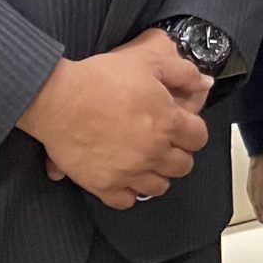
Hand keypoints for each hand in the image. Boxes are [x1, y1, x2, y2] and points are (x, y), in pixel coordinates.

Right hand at [20, 28, 211, 209]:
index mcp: (169, 123)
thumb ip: (183, 72)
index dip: (191, 130)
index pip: (199, 138)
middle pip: (183, 165)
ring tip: (144, 159)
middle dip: (177, 152)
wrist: (57, 98)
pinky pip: (126, 201)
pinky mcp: (103, 184)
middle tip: (163, 141)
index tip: (181, 125)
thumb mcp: (148, 61)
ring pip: (159, 186)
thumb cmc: (100, 78)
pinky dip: (127, 191)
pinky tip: (123, 176)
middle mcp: (153, 152)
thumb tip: (204, 82)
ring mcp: (129, 172)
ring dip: (155, 173)